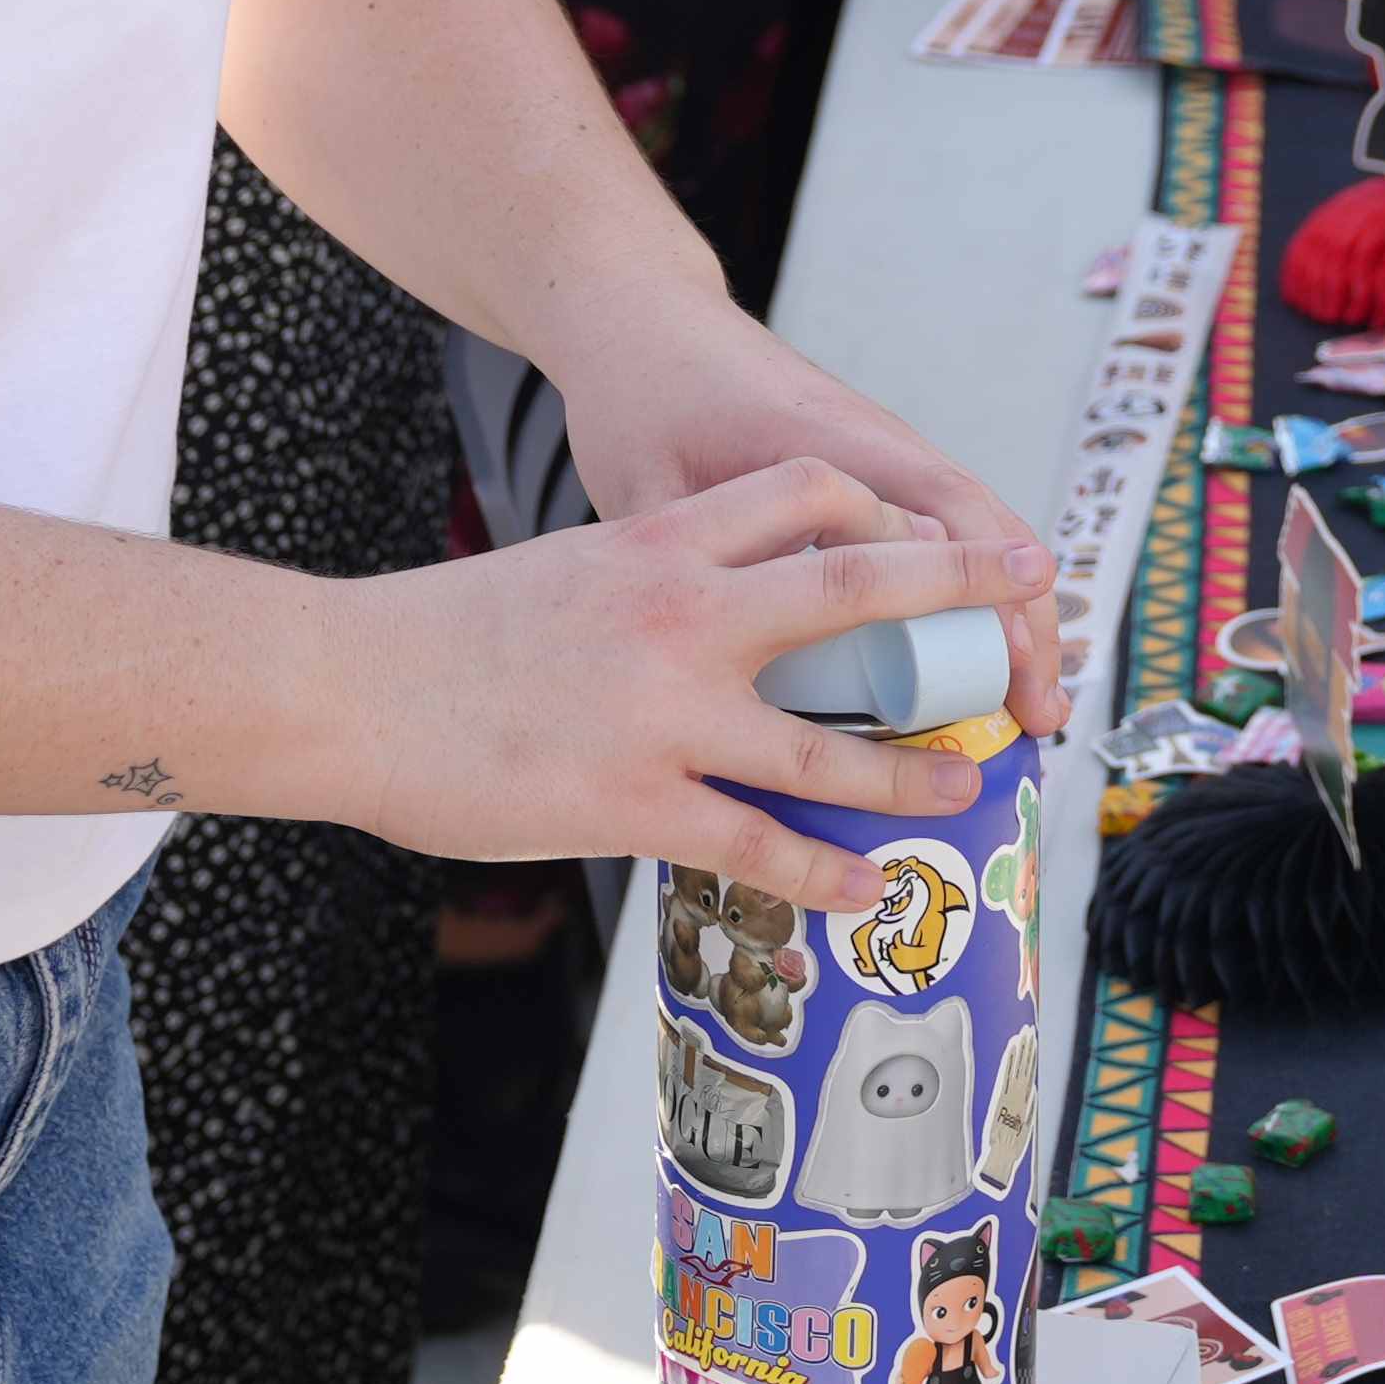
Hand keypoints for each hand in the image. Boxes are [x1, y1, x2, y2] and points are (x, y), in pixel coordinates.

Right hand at [324, 460, 1029, 890]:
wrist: (349, 685)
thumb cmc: (447, 634)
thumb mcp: (571, 570)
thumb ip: (653, 585)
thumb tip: (715, 615)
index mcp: (663, 540)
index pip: (810, 493)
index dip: (893, 509)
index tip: (951, 529)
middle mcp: (684, 614)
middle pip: (858, 591)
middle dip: (961, 594)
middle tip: (1035, 601)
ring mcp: (666, 714)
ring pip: (830, 746)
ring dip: (913, 773)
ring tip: (968, 787)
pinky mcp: (633, 803)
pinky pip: (757, 846)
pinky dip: (823, 872)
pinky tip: (864, 890)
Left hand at [563, 334, 1075, 741]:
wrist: (644, 322)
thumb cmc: (646, 394)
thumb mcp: (651, 486)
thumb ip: (688, 565)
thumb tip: (711, 670)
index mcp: (829, 441)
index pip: (941, 512)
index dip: (984, 593)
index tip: (1009, 667)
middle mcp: (873, 445)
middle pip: (982, 529)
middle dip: (1022, 619)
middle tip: (1040, 714)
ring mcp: (874, 459)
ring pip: (969, 534)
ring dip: (1005, 611)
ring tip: (1024, 703)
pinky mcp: (860, 477)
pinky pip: (934, 534)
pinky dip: (963, 595)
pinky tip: (964, 659)